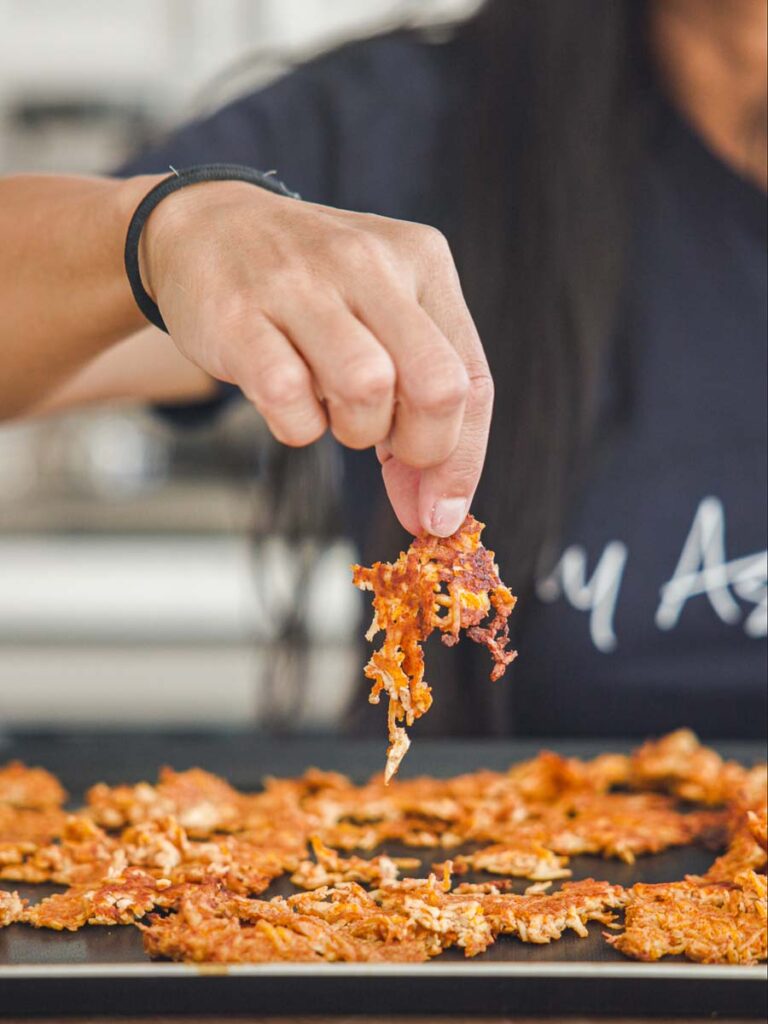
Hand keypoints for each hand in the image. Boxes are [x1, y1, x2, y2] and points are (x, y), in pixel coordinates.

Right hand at [140, 181, 493, 536]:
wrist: (206, 226)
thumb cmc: (309, 291)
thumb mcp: (380, 318)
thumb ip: (416, 404)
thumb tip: (434, 513)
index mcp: (421, 261)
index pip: (473, 379)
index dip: (463, 461)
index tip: (441, 513)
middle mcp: (369, 264)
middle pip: (439, 387)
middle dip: (422, 449)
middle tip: (387, 450)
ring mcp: (301, 285)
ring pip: (369, 389)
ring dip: (355, 430)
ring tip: (332, 408)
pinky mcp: (240, 316)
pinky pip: (290, 400)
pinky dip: (296, 426)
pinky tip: (288, 402)